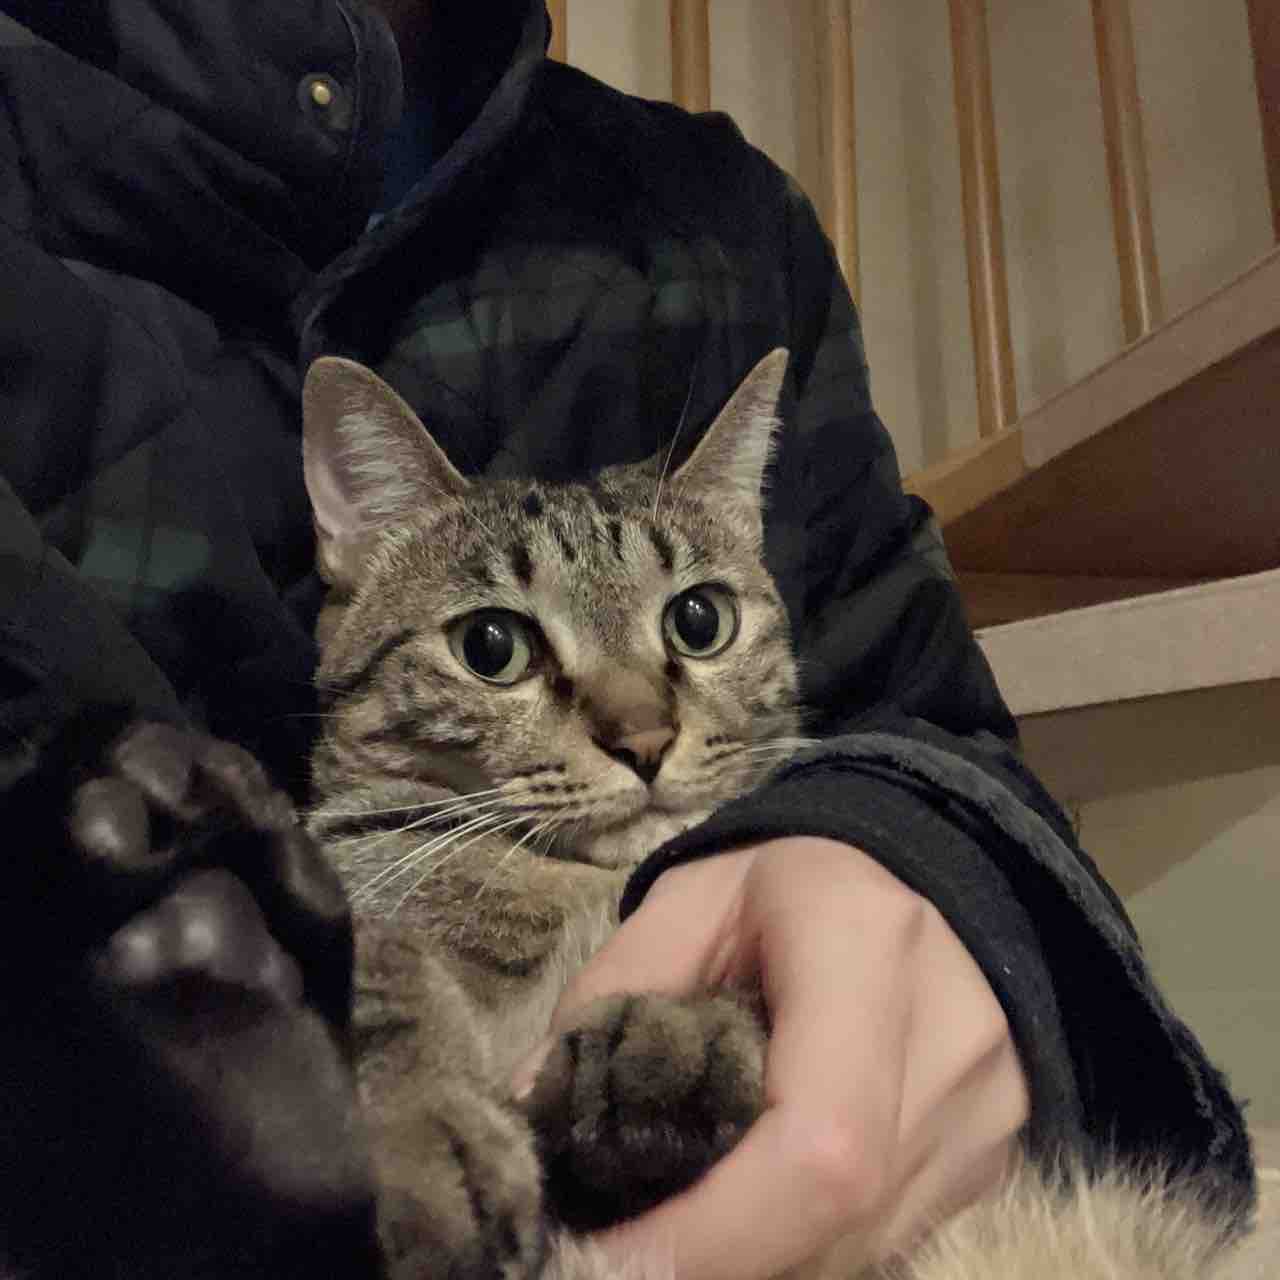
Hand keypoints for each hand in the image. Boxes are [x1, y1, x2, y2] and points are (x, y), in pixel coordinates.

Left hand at [525, 837, 1028, 1278]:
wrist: (924, 859)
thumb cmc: (791, 878)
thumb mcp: (689, 899)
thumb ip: (614, 990)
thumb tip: (535, 1107)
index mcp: (867, 950)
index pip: (817, 1146)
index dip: (713, 1235)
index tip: (611, 1261)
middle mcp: (951, 1042)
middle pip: (841, 1223)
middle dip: (719, 1258)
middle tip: (626, 1248)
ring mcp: (987, 1111)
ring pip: (867, 1251)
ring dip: (762, 1256)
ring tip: (683, 1218)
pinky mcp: (991, 1154)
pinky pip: (891, 1239)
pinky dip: (809, 1243)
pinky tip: (754, 1203)